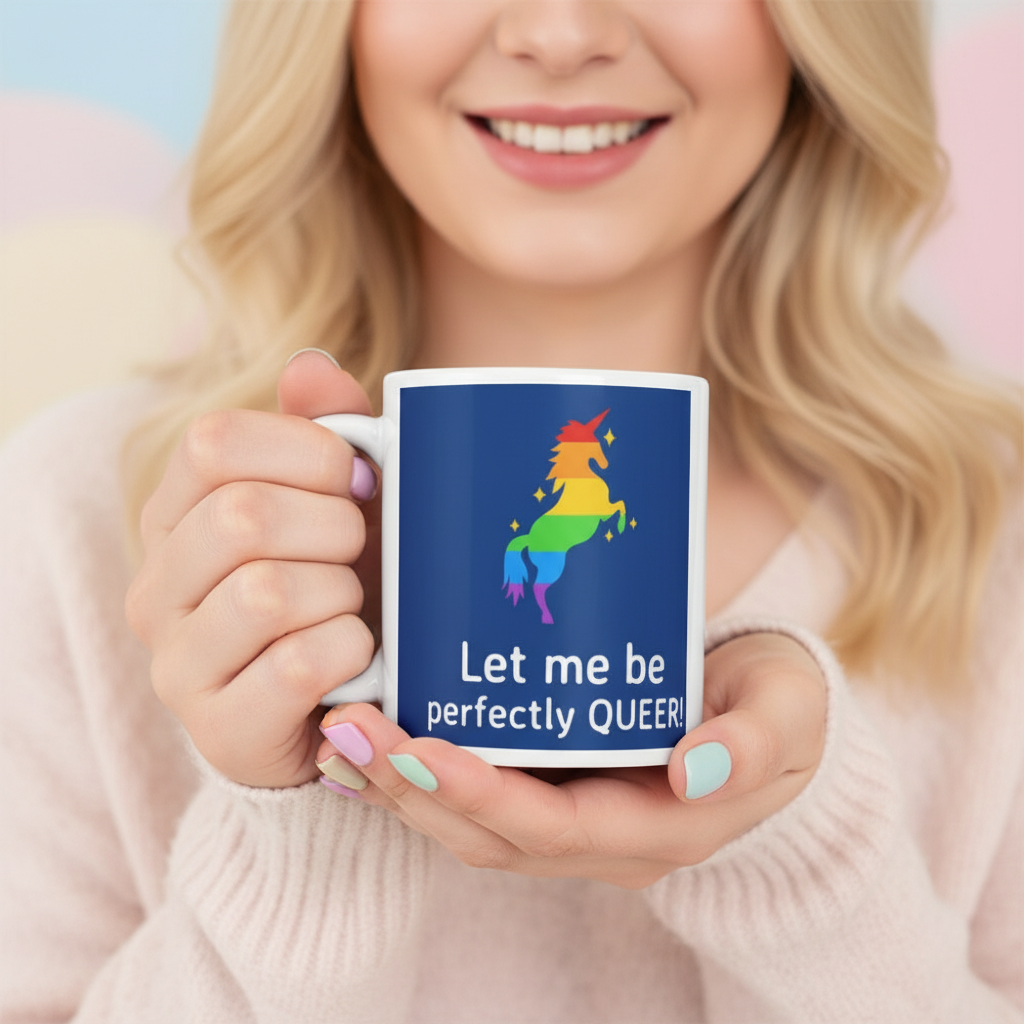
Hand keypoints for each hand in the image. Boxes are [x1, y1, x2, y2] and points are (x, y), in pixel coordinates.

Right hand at [126, 351, 379, 787]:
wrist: (338, 700)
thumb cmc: (338, 587)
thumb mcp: (338, 504)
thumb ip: (326, 432)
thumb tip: (312, 368)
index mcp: (176, 515)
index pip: (215, 442)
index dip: (307, 450)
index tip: (353, 479)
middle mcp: (157, 586)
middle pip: (242, 515)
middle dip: (334, 527)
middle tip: (358, 551)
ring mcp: (178, 664)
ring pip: (267, 592)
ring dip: (341, 594)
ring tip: (352, 608)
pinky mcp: (219, 730)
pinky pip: (295, 665)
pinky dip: (350, 651)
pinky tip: (356, 657)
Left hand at [315, 632, 826, 887]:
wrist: (773, 716)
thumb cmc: (778, 706)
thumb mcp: (786, 713)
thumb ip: (753, 742)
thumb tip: (698, 771)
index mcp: (659, 829)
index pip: (553, 828)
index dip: (480, 796)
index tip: (416, 750)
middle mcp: (603, 839)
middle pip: (491, 835)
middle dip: (412, 791)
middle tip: (349, 730)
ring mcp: (575, 820)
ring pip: (470, 825)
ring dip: (400, 786)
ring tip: (341, 730)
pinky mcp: (556, 791)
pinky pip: (474, 801)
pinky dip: (416, 780)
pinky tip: (368, 743)